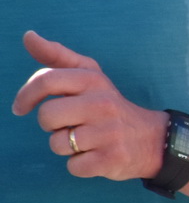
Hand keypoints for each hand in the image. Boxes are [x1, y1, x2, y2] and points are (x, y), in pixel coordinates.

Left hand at [10, 31, 169, 180]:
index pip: (47, 80)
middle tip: (68, 125)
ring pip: (58, 144)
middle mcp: (103, 104)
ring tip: (85, 141)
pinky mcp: (111, 159)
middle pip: (46, 116)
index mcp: (94, 81)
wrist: (153, 139)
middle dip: (50, 125)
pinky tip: (95, 155)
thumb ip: (57, 56)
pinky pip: (73, 166)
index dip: (26, 95)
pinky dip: (79, 165)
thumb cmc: (109, 107)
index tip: (21, 108)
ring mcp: (108, 133)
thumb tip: (28, 35)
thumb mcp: (91, 76)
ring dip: (65, 147)